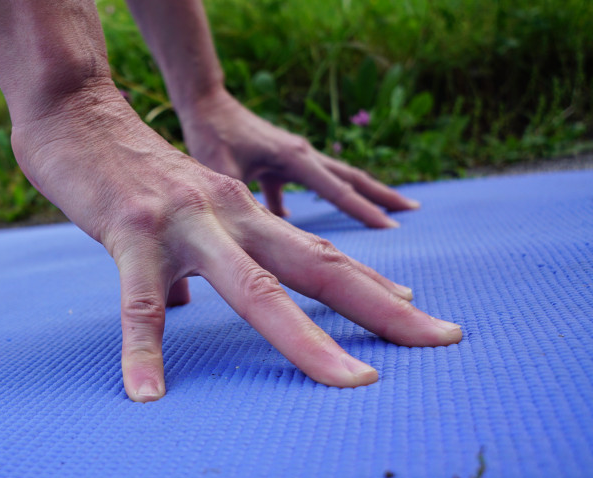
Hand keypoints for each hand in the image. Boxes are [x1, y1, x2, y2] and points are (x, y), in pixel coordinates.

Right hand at [12, 85, 461, 401]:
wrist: (77, 117)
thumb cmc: (129, 173)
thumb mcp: (184, 212)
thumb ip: (191, 258)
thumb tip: (182, 307)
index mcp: (245, 215)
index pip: (322, 256)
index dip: (374, 288)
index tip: (422, 318)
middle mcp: (230, 216)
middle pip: (318, 267)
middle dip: (383, 309)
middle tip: (443, 342)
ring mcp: (185, 224)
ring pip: (255, 290)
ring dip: (307, 340)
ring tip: (353, 383)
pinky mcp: (131, 234)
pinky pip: (139, 303)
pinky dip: (143, 353)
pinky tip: (145, 394)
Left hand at [180, 90, 419, 227]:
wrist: (205, 105)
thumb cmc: (212, 136)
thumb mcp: (223, 172)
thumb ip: (239, 199)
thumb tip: (251, 232)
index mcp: (295, 158)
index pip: (338, 190)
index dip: (364, 211)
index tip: (392, 228)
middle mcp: (302, 154)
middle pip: (351, 178)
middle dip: (381, 196)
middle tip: (413, 211)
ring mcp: (294, 155)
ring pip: (335, 179)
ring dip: (359, 195)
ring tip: (384, 212)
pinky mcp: (280, 159)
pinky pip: (303, 184)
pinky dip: (308, 200)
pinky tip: (295, 221)